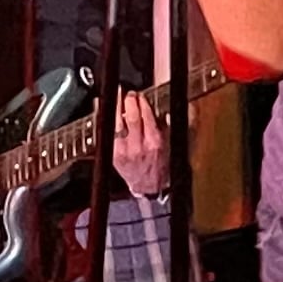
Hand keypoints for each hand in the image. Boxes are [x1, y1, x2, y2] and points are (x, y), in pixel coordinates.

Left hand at [108, 89, 167, 203]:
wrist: (149, 187)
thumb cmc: (163, 165)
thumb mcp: (177, 147)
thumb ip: (179, 127)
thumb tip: (177, 110)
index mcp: (155, 142)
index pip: (147, 116)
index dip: (143, 103)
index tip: (141, 96)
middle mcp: (139, 146)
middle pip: (131, 117)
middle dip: (129, 101)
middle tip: (129, 94)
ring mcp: (124, 150)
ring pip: (116, 123)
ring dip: (115, 107)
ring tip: (116, 97)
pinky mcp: (113, 154)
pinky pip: (106, 133)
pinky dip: (104, 119)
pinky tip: (103, 110)